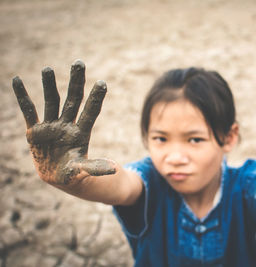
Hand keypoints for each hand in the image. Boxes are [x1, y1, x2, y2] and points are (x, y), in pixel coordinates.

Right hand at [12, 60, 115, 185]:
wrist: (56, 177)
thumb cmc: (73, 173)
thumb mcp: (83, 170)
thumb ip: (95, 167)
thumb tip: (114, 169)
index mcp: (81, 133)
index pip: (90, 111)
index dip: (96, 98)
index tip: (102, 83)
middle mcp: (67, 125)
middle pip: (73, 100)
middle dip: (76, 82)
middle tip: (79, 63)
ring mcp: (51, 126)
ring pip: (51, 101)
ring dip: (49, 85)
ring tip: (48, 69)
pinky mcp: (35, 131)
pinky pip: (28, 111)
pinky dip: (22, 97)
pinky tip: (17, 80)